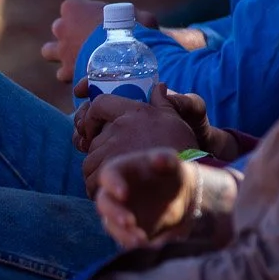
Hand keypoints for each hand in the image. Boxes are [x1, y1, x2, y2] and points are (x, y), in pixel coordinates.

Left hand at [44, 0, 158, 87]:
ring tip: (78, 60)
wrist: (121, 57)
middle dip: (69, 34)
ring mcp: (61, 50)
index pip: (73, 8)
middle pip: (60, 28)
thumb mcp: (139, 17)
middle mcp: (61, 27)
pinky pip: (62, 74)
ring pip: (49, 51)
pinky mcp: (65, 71)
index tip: (100, 23)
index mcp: (73, 7)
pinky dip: (71, 76)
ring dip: (60, 55)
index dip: (86, 16)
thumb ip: (136, 19)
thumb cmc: (131, 30)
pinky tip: (85, 76)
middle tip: (87, 41)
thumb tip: (145, 25)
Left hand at [80, 87, 202, 192]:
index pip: (99, 104)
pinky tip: (107, 192)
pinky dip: (96, 186)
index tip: (92, 131)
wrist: (189, 178)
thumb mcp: (175, 121)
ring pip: (90, 161)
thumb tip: (159, 87)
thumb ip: (163, 103)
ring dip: (96, 172)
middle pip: (94, 140)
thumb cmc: (185, 151)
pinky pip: (91, 179)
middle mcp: (120, 126)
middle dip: (98, 153)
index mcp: (135, 111)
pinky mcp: (109, 170)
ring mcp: (113, 148)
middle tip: (110, 165)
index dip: (90, 117)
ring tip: (109, 182)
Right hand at [94, 149, 195, 248]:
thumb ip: (166, 159)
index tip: (124, 194)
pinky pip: (124, 240)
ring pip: (111, 226)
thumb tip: (158, 159)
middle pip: (104, 204)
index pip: (108, 176)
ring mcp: (116, 215)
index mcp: (118, 172)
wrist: (179, 197)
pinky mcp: (125, 232)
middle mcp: (112, 195)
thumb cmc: (171, 174)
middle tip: (130, 222)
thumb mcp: (172, 164)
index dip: (113, 184)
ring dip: (123, 234)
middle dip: (114, 214)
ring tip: (141, 240)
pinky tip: (150, 246)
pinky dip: (134, 244)